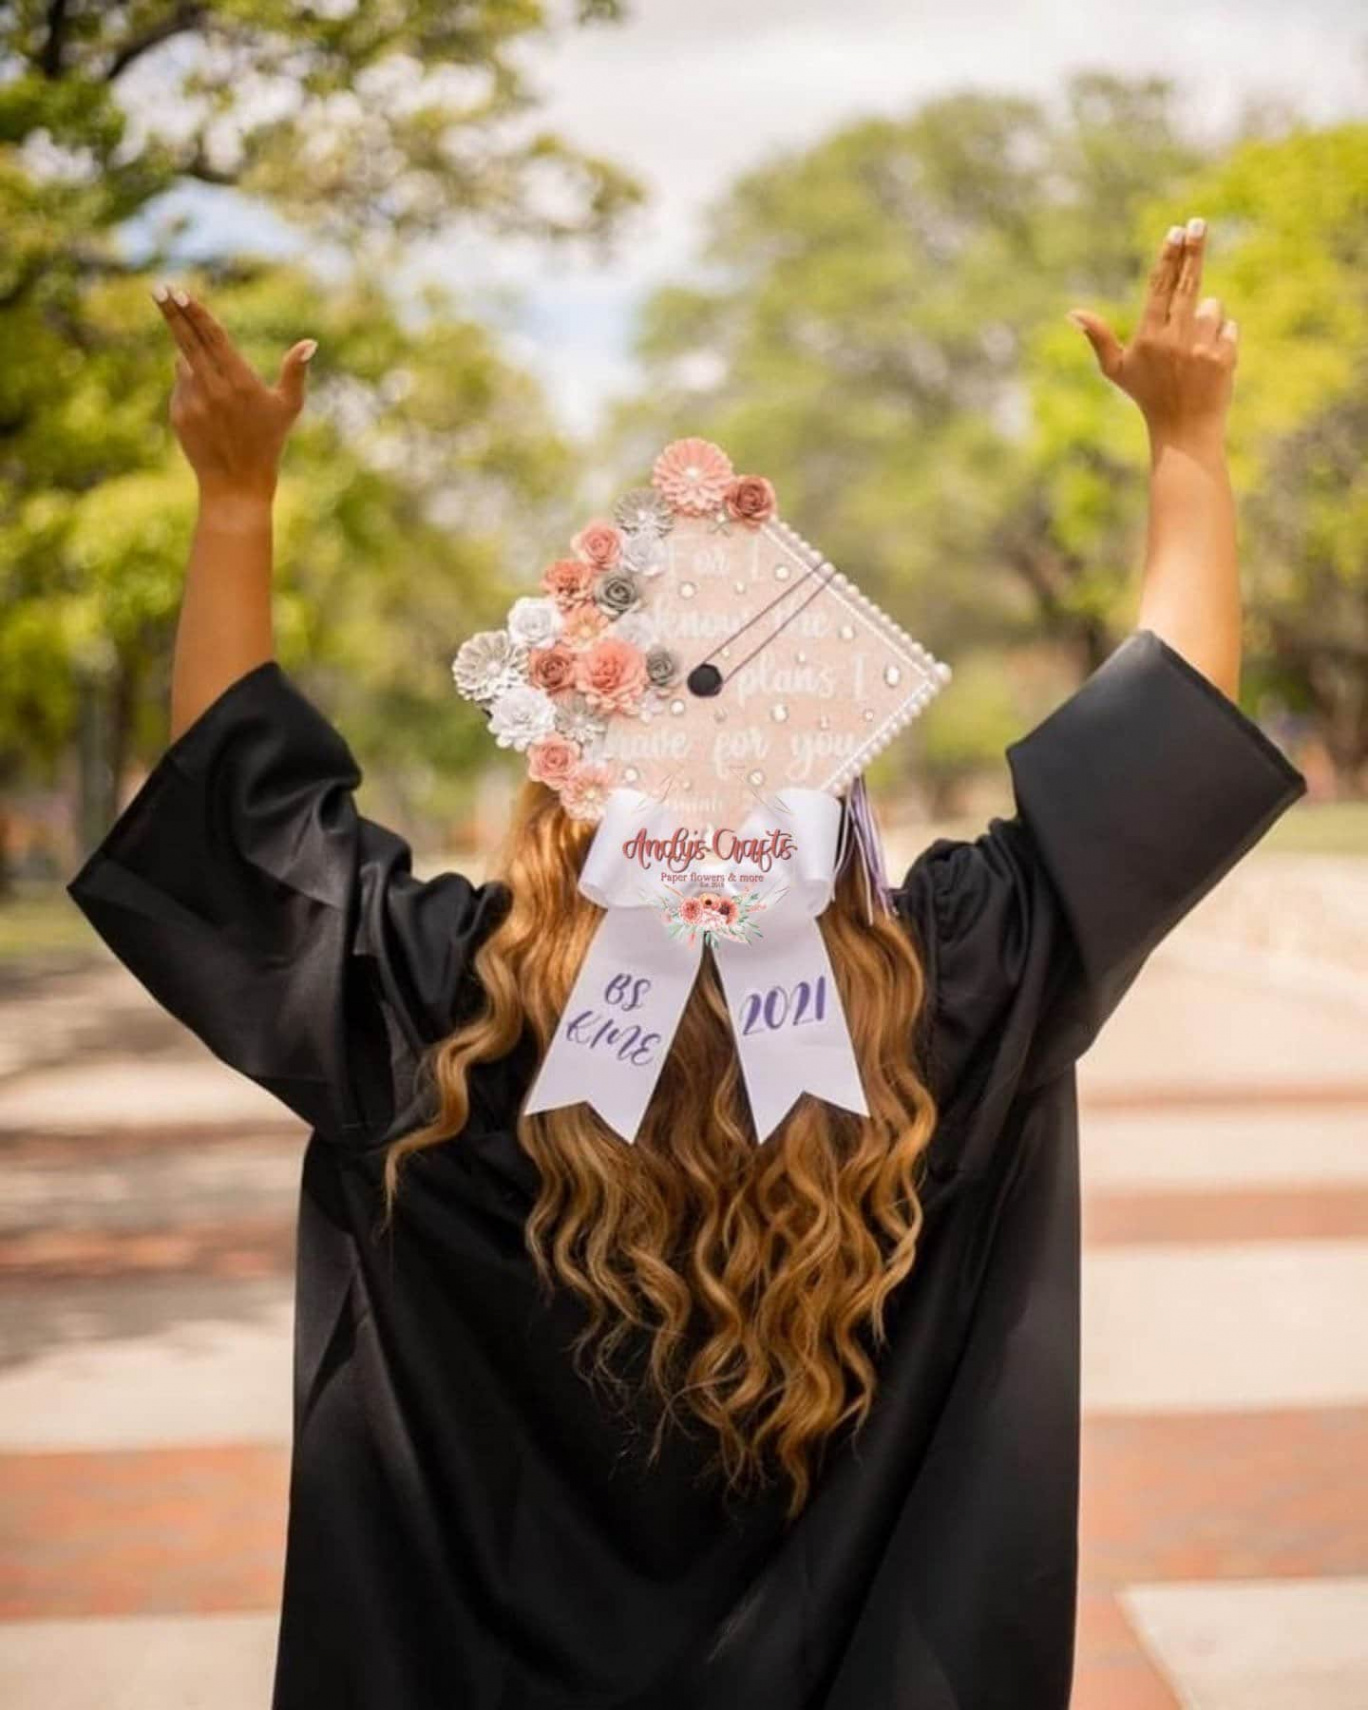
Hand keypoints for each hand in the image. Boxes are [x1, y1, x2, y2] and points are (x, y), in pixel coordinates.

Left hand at [152, 282, 315, 502]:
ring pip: (184, 362)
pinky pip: (181, 385)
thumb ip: (296, 372)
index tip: (180, 292)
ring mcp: (192, 400)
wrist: (236, 484)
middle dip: (173, 312)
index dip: (195, 311)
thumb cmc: (268, 443)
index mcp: (240, 381)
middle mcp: (213, 388)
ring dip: (193, 359)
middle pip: (187, 340)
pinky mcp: (178, 413)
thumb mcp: (288, 407)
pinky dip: (191, 385)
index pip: (213, 336)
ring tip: (218, 392)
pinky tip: (209, 411)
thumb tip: (310, 342)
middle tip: (159, 289)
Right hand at [1067, 217, 1237, 449]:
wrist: (1184, 430)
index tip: (1177, 231)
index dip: (1169, 257)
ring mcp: (1201, 347)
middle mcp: (1174, 338)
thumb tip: (1072, 313)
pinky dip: (1221, 339)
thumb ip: (1098, 337)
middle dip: (1194, 249)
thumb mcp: (1116, 369)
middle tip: (1199, 223)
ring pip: (1212, 307)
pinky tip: (1208, 363)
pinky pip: (1229, 327)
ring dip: (1206, 321)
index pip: (1160, 287)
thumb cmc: (1147, 396)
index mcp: (1148, 336)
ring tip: (1192, 353)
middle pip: (1187, 282)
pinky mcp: (1224, 356)